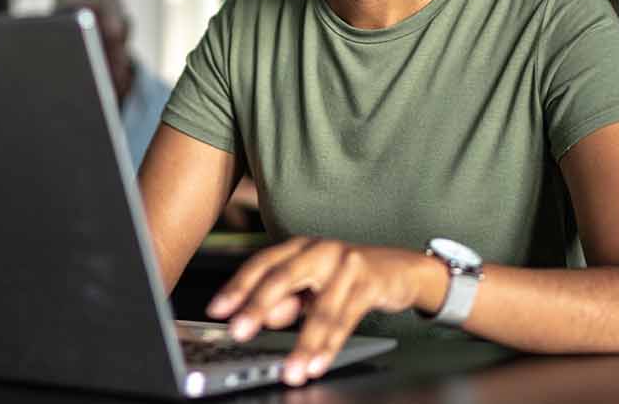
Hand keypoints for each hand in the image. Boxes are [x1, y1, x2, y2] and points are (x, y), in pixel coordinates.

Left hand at [205, 237, 438, 385]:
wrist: (401, 267)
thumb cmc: (348, 276)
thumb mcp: (312, 286)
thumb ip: (286, 300)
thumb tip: (263, 318)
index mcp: (300, 247)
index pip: (262, 264)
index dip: (238, 286)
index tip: (217, 310)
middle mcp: (320, 250)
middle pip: (283, 276)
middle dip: (258, 306)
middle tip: (238, 331)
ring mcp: (347, 264)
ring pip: (319, 308)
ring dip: (303, 343)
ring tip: (290, 370)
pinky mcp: (370, 282)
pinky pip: (346, 318)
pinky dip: (330, 345)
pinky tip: (317, 363)